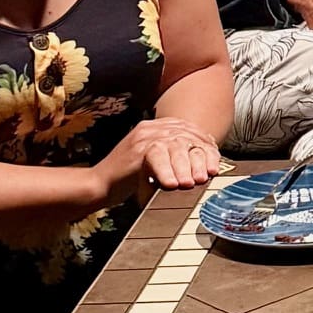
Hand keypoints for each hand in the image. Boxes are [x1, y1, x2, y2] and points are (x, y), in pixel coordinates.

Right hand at [98, 117, 225, 200]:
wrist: (98, 185)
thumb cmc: (130, 179)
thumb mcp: (158, 164)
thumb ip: (176, 157)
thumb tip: (205, 164)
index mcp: (159, 127)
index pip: (191, 132)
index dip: (205, 148)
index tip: (214, 165)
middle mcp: (152, 128)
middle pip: (185, 137)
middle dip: (199, 157)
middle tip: (205, 176)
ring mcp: (143, 137)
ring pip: (173, 146)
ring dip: (185, 167)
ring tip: (189, 183)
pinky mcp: (135, 150)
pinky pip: (156, 157)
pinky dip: (166, 172)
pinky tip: (171, 184)